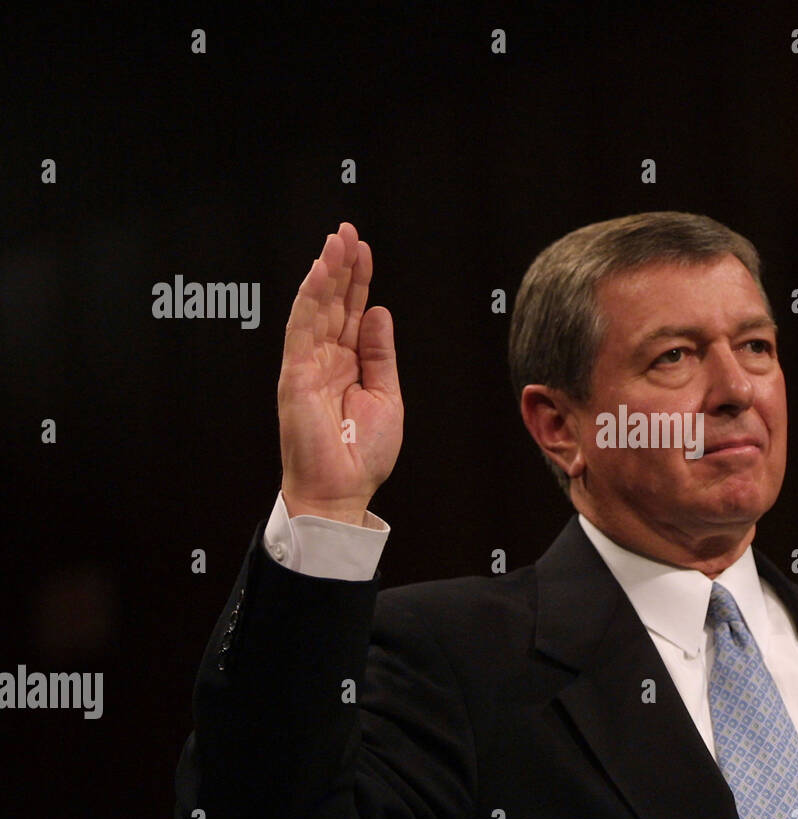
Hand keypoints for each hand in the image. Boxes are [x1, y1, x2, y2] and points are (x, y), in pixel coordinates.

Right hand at [277, 223, 402, 525]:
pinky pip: (300, 328)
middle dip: (341, 266)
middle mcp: (325, 360)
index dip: (358, 281)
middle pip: (333, 303)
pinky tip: (319, 273)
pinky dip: (309, 299)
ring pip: (316, 308)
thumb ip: (380, 353)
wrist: (342, 490)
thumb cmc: (360, 454)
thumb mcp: (386, 396)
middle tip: (348, 232)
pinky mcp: (294, 374)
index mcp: (347, 365)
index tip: (364, 250)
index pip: (352, 313)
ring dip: (326, 273)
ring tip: (337, 242)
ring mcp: (307, 365)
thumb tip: (379, 312)